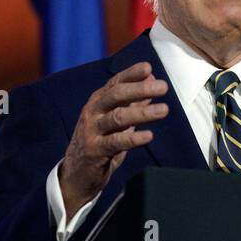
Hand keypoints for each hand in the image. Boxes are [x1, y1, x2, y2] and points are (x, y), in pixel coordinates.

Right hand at [59, 62, 168, 213]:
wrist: (76, 173)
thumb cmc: (100, 141)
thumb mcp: (116, 119)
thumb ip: (133, 101)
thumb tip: (153, 79)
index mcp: (98, 101)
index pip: (115, 82)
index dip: (131, 74)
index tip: (148, 67)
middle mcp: (93, 112)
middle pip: (116, 95)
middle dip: (140, 89)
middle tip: (163, 87)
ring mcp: (92, 131)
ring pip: (118, 118)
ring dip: (143, 113)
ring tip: (164, 109)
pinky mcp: (95, 151)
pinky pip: (116, 142)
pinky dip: (134, 138)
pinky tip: (149, 135)